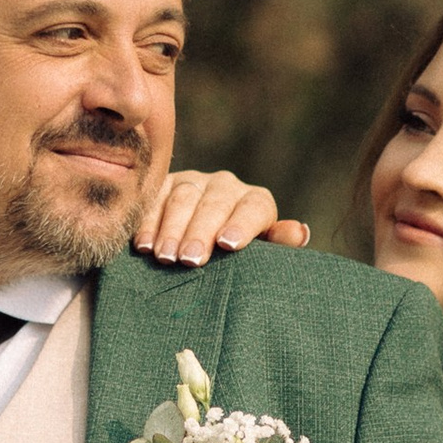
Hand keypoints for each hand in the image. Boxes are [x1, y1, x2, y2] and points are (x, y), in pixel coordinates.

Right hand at [133, 168, 310, 262]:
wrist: (201, 243)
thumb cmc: (236, 256)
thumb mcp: (259, 252)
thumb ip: (278, 243)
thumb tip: (300, 232)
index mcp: (255, 201)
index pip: (254, 206)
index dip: (242, 224)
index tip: (228, 245)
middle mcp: (225, 185)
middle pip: (214, 203)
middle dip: (200, 232)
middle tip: (190, 260)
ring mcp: (192, 182)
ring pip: (182, 198)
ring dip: (171, 229)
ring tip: (165, 258)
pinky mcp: (164, 185)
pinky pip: (153, 199)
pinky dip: (146, 223)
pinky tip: (142, 246)